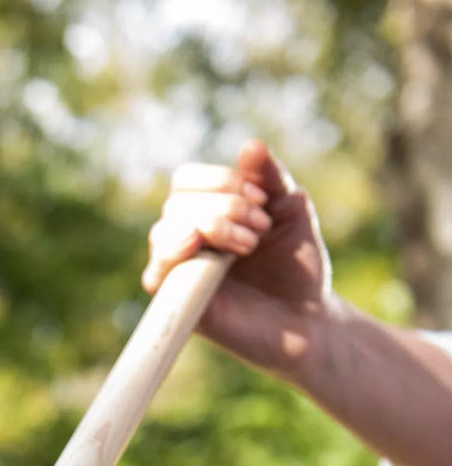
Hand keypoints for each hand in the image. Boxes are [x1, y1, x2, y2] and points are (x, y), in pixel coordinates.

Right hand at [142, 139, 331, 377]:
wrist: (308, 320)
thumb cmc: (297, 267)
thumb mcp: (291, 210)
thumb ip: (271, 177)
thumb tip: (249, 145)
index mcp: (208, 212)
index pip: (186, 180)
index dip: (221, 180)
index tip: (263, 200)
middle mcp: (188, 239)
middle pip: (176, 202)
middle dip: (224, 205)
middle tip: (261, 228)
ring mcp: (182, 271)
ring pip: (164, 232)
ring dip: (210, 225)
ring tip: (248, 245)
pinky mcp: (180, 304)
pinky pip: (155, 274)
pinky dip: (171, 254)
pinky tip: (196, 246)